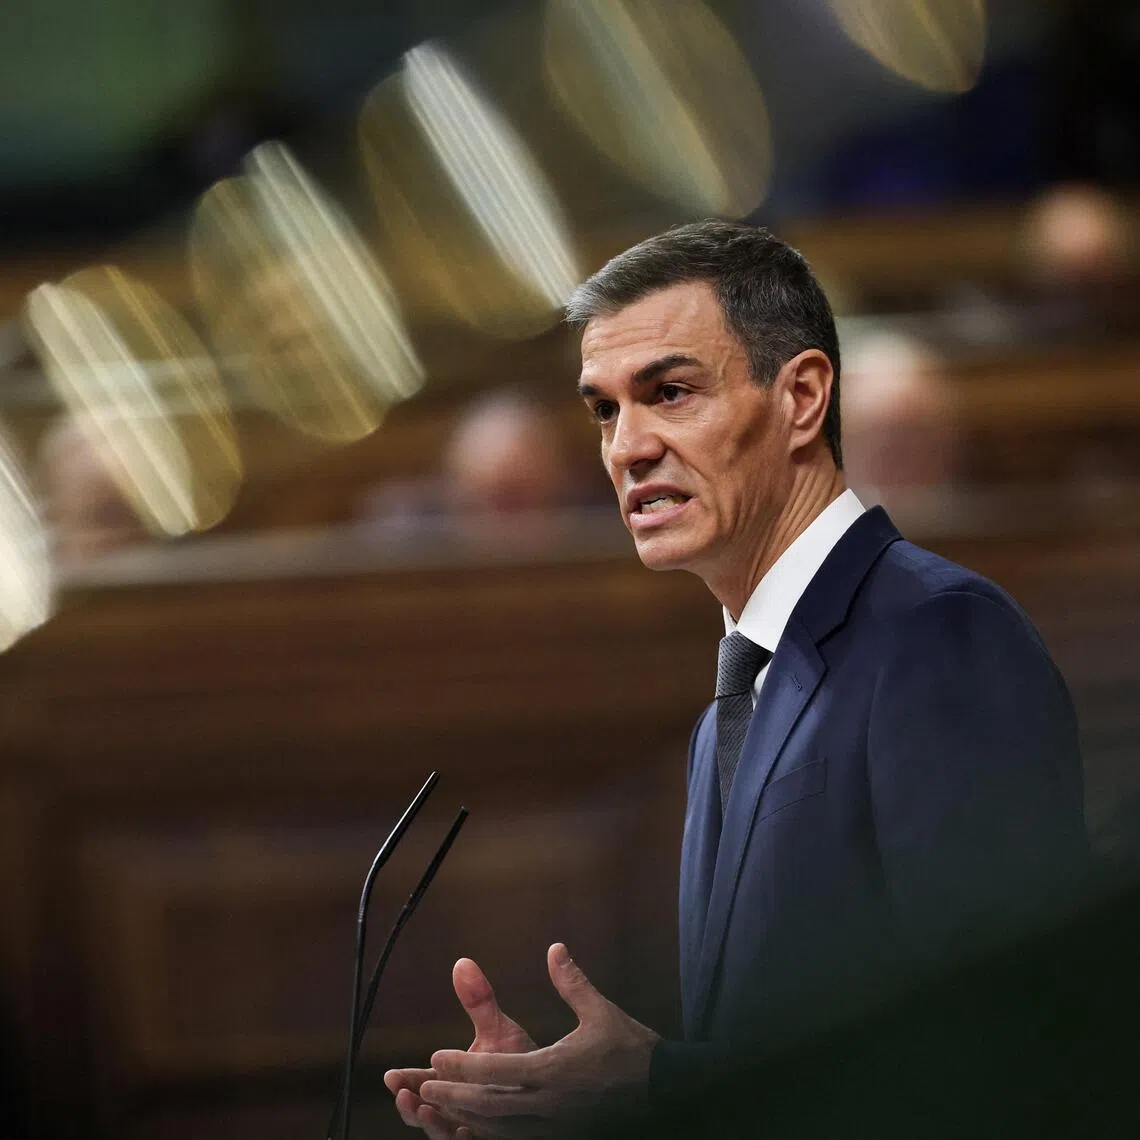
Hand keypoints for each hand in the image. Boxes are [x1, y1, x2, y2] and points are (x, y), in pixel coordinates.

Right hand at [385, 957, 536, 1139]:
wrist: (550, 1087)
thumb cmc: (518, 1059)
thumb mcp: (496, 1030)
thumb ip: (478, 1001)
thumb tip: (463, 962)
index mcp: (450, 1081)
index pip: (418, 1082)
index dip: (403, 1081)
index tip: (392, 1075)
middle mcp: (455, 1106)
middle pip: (421, 1111)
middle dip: (410, 1105)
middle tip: (404, 1095)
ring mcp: (470, 1125)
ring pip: (441, 1132)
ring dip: (430, 1124)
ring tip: (426, 1110)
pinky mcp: (491, 1137)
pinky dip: (462, 1139)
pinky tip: (464, 1131)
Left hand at [419, 943, 658, 1138]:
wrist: (664, 1092)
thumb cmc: (632, 1050)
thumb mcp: (601, 1011)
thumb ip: (572, 982)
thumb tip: (555, 948)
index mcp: (553, 1070)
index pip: (496, 1070)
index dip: (463, 1064)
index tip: (436, 1056)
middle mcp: (548, 1103)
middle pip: (488, 1104)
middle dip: (454, 1095)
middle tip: (427, 1085)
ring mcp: (554, 1126)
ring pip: (498, 1128)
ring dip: (467, 1117)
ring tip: (443, 1106)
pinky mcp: (561, 1136)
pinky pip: (516, 1139)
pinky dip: (491, 1133)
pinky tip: (478, 1126)